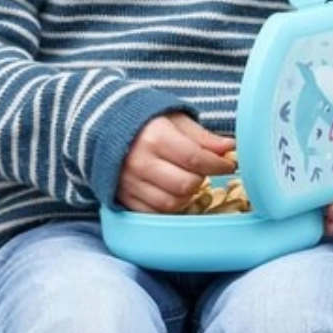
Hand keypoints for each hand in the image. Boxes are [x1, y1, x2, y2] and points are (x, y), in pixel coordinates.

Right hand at [117, 113, 236, 212]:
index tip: (229, 164)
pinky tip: (171, 191)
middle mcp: (140, 162)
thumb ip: (202, 137)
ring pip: (171, 203)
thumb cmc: (145, 122)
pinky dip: (168, 206)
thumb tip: (229, 148)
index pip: (195, 159)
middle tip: (203, 169)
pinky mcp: (122, 198)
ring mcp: (129, 183)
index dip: (218, 165)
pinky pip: (153, 213)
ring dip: (186, 194)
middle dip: (201, 178)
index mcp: (155, 137)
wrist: (102, 128)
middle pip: (185, 184)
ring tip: (186, 179)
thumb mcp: (175, 119)